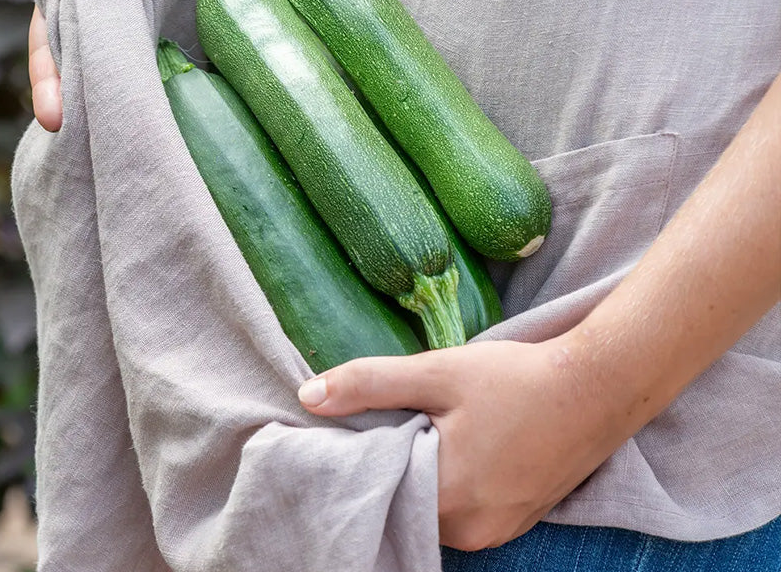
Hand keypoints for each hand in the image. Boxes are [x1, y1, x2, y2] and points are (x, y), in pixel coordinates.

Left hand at [298, 339, 633, 551]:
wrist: (597, 388)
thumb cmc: (516, 379)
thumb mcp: (438, 373)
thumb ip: (370, 384)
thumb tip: (308, 396)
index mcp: (444, 498)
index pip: (375, 493)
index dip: (361, 459)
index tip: (357, 429)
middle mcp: (469, 532)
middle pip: (405, 504)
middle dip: (394, 466)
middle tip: (399, 419)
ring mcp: (498, 532)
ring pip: (435, 508)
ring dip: (425, 474)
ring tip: (433, 427)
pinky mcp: (517, 521)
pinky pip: (465, 511)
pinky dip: (454, 483)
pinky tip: (465, 443)